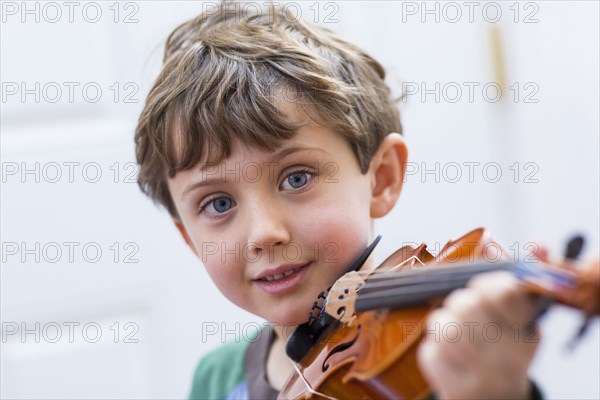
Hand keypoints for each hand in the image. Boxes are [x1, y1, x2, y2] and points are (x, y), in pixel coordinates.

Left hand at [417, 271, 538, 398]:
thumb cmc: (505, 353)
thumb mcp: (524, 322)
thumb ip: (525, 283)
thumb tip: (540, 244)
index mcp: (525, 336)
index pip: (502, 291)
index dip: (486, 284)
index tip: (484, 291)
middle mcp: (506, 359)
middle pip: (466, 304)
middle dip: (461, 302)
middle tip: (465, 309)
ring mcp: (480, 375)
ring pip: (444, 325)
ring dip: (444, 322)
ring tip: (454, 329)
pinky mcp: (453, 387)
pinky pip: (429, 351)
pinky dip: (432, 347)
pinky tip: (445, 353)